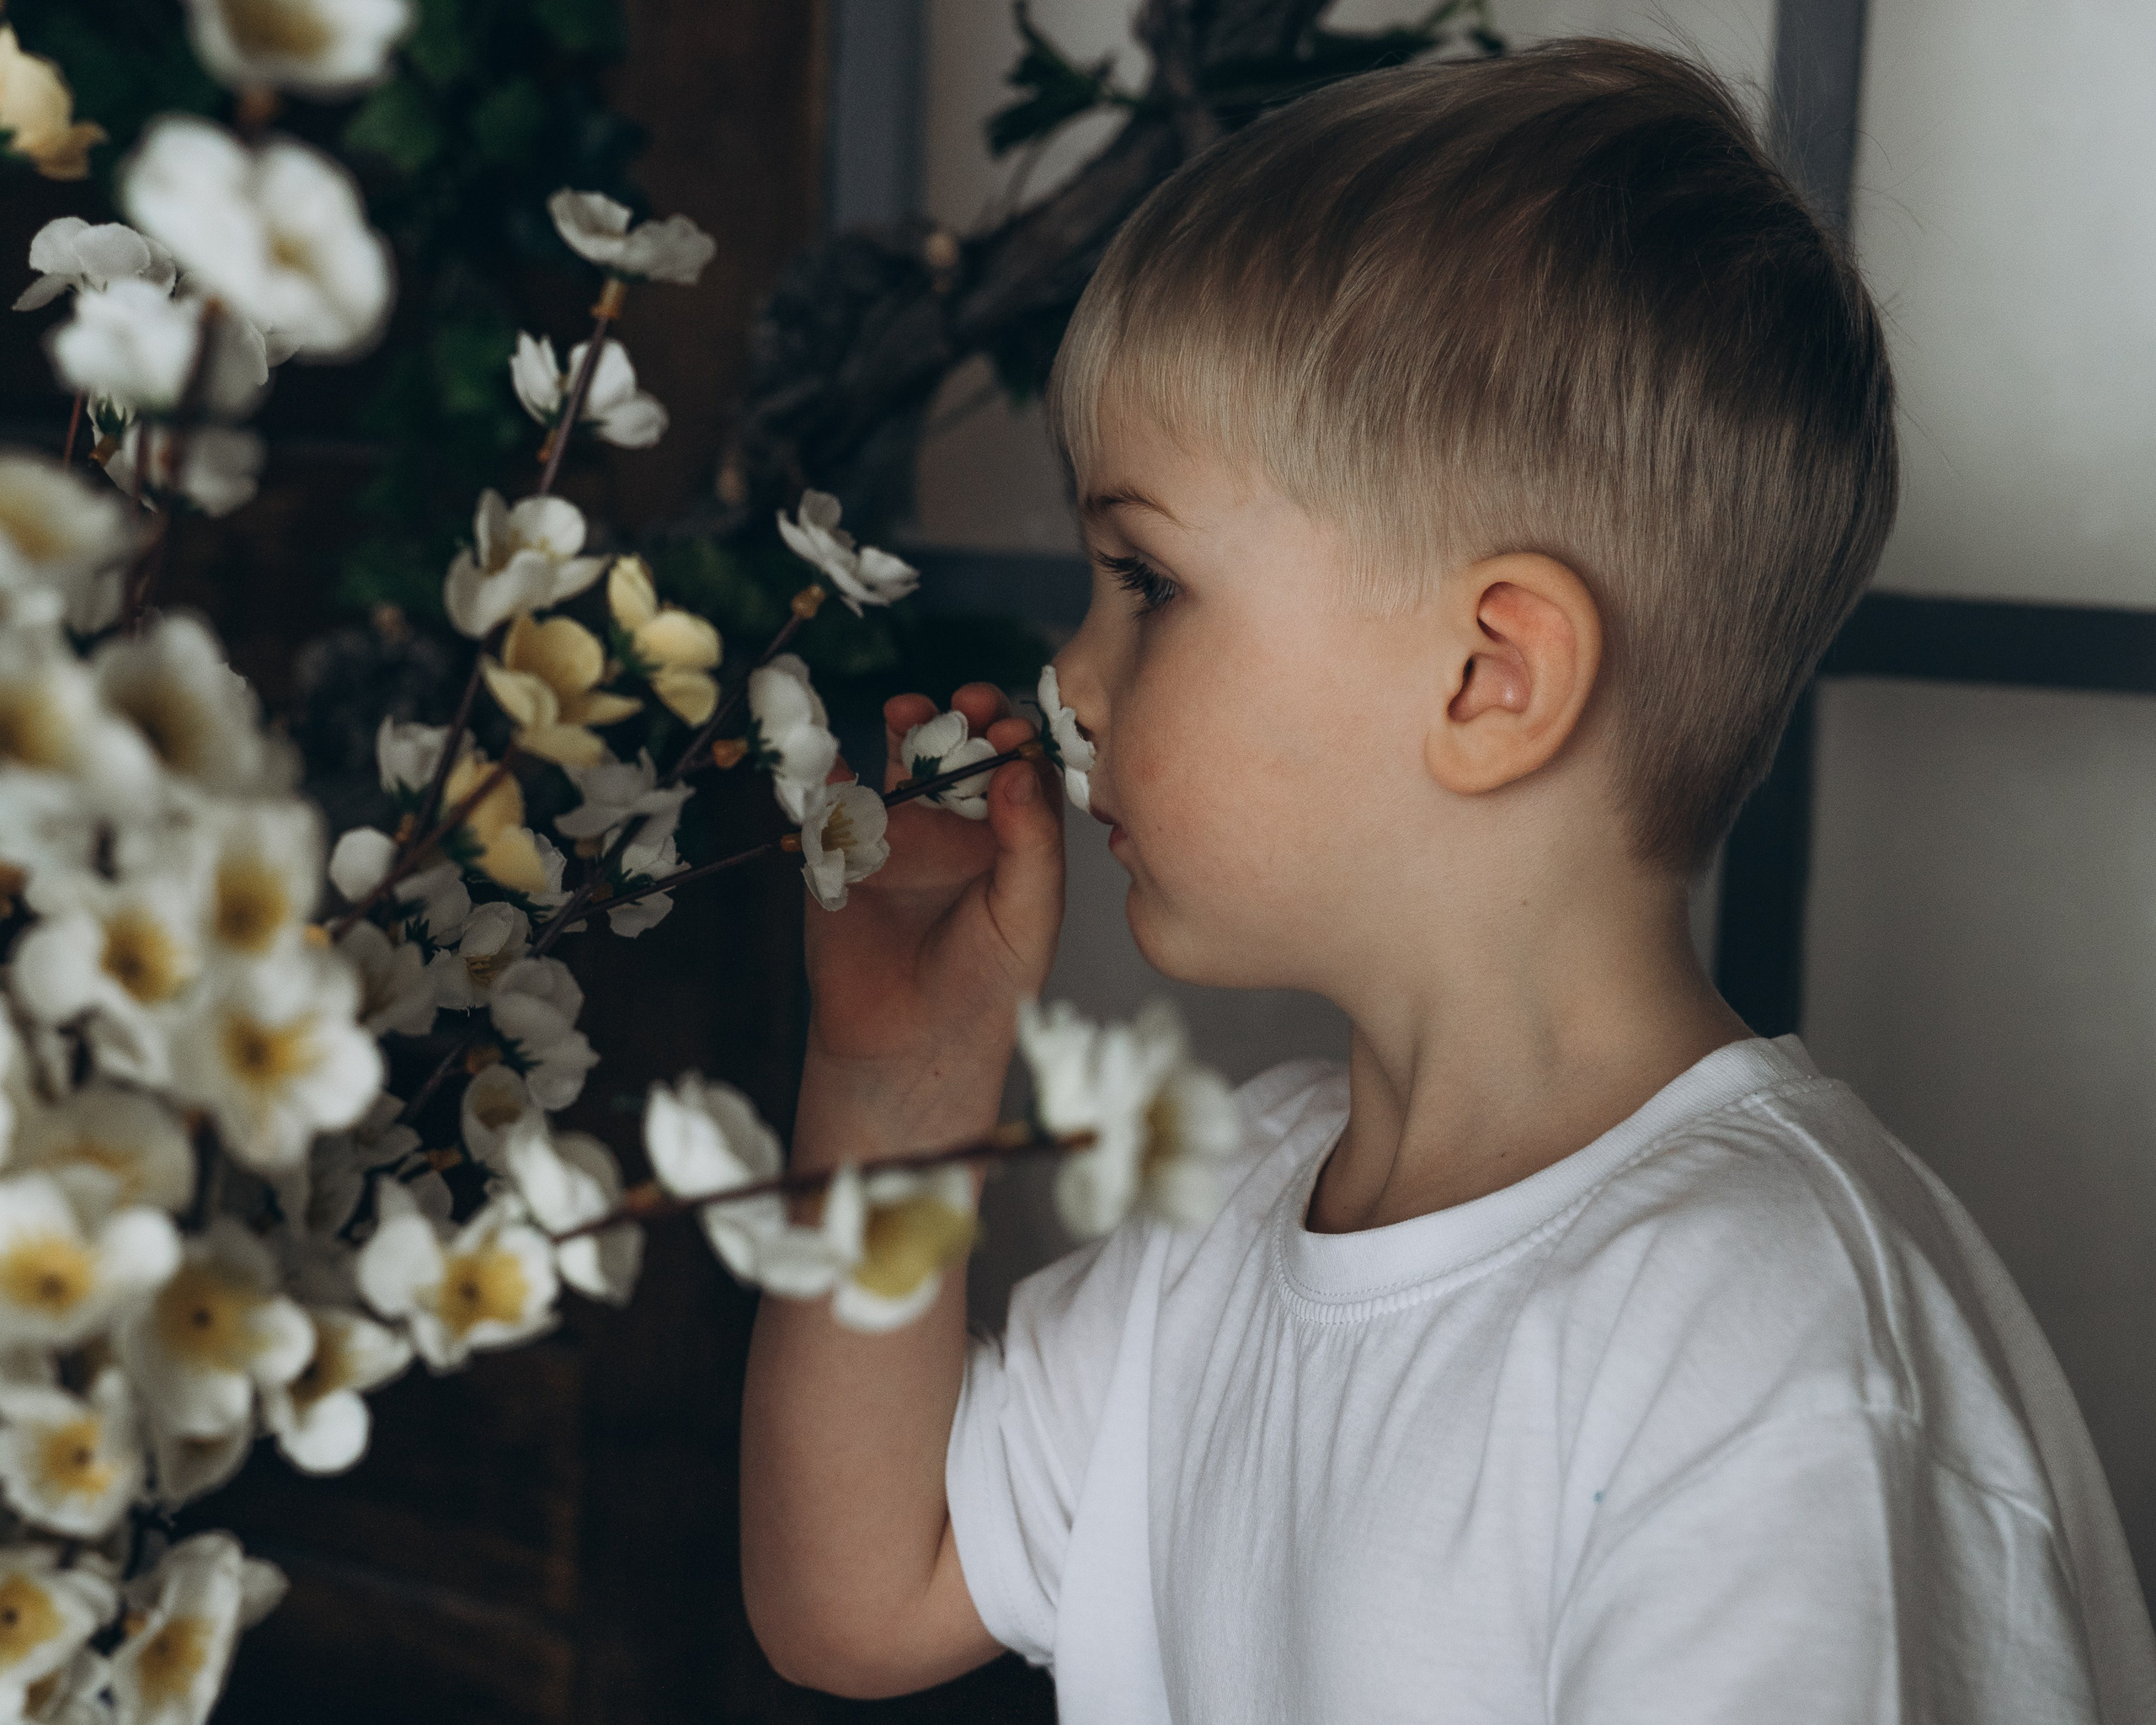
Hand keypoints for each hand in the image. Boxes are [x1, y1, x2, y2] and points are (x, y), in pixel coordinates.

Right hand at [797, 682, 1064, 1155]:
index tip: (1011, 730)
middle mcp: (960, 823)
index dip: (1017, 738)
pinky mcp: (847, 849)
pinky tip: (844, 765)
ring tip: (906, 713)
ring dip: (905, 728)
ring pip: (902, 760)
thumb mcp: (1028, 913)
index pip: (1020, 766)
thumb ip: (1032, 843)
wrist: (910, 1041)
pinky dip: (835, 774)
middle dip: (966, 717)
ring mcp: (902, 831)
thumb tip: (1019, 769)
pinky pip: (839, 800)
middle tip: (967, 704)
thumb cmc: (987, 982)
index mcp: (1014, 835)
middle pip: (963, 747)